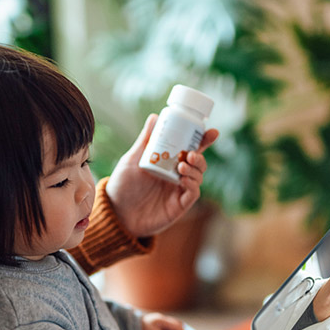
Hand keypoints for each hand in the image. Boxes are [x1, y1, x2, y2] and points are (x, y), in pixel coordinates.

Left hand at [105, 113, 218, 237]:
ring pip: (198, 177)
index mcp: (169, 162)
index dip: (204, 140)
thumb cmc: (123, 185)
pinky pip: (193, 193)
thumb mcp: (133, 159)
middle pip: (198, 163)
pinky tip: (183, 180)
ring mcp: (179, 190)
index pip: (190, 148)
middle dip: (200, 156)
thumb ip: (145, 140)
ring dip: (195, 169)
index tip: (212, 132)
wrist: (117, 212)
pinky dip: (192, 185)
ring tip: (182, 166)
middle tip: (190, 153)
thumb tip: (155, 117)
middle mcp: (177, 175)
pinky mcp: (179, 205)